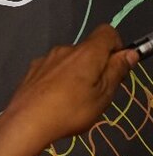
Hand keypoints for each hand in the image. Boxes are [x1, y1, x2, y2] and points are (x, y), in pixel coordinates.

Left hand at [0, 24, 137, 150]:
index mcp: (86, 52)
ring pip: (68, 60)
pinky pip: (52, 69)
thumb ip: (116, 71)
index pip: (107, 32)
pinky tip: (53, 99)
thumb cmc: (71, 110)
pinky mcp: (31, 71)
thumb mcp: (103, 95)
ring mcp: (44, 59)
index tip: (115, 68)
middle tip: (95, 91)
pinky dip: (58, 79)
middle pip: (87, 49)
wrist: (26, 122)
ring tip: (72, 99)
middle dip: (96, 65)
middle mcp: (64, 49)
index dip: (116, 46)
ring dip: (75, 73)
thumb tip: (129, 53)